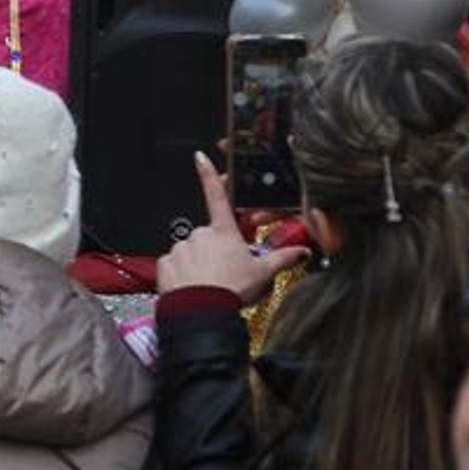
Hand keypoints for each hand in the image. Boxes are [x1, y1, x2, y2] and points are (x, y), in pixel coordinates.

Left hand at [155, 154, 307, 304]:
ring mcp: (181, 248)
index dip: (209, 176)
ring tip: (208, 284)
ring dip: (197, 265)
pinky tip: (191, 288)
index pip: (217, 197)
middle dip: (214, 251)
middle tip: (224, 273)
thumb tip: (303, 251)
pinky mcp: (165, 264)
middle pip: (207, 238)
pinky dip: (181, 276)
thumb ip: (282, 259)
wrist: (203, 312)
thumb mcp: (262, 274)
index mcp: (223, 232)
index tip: (199, 158)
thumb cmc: (233, 290)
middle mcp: (200, 235)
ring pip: (190, 253)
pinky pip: (173, 267)